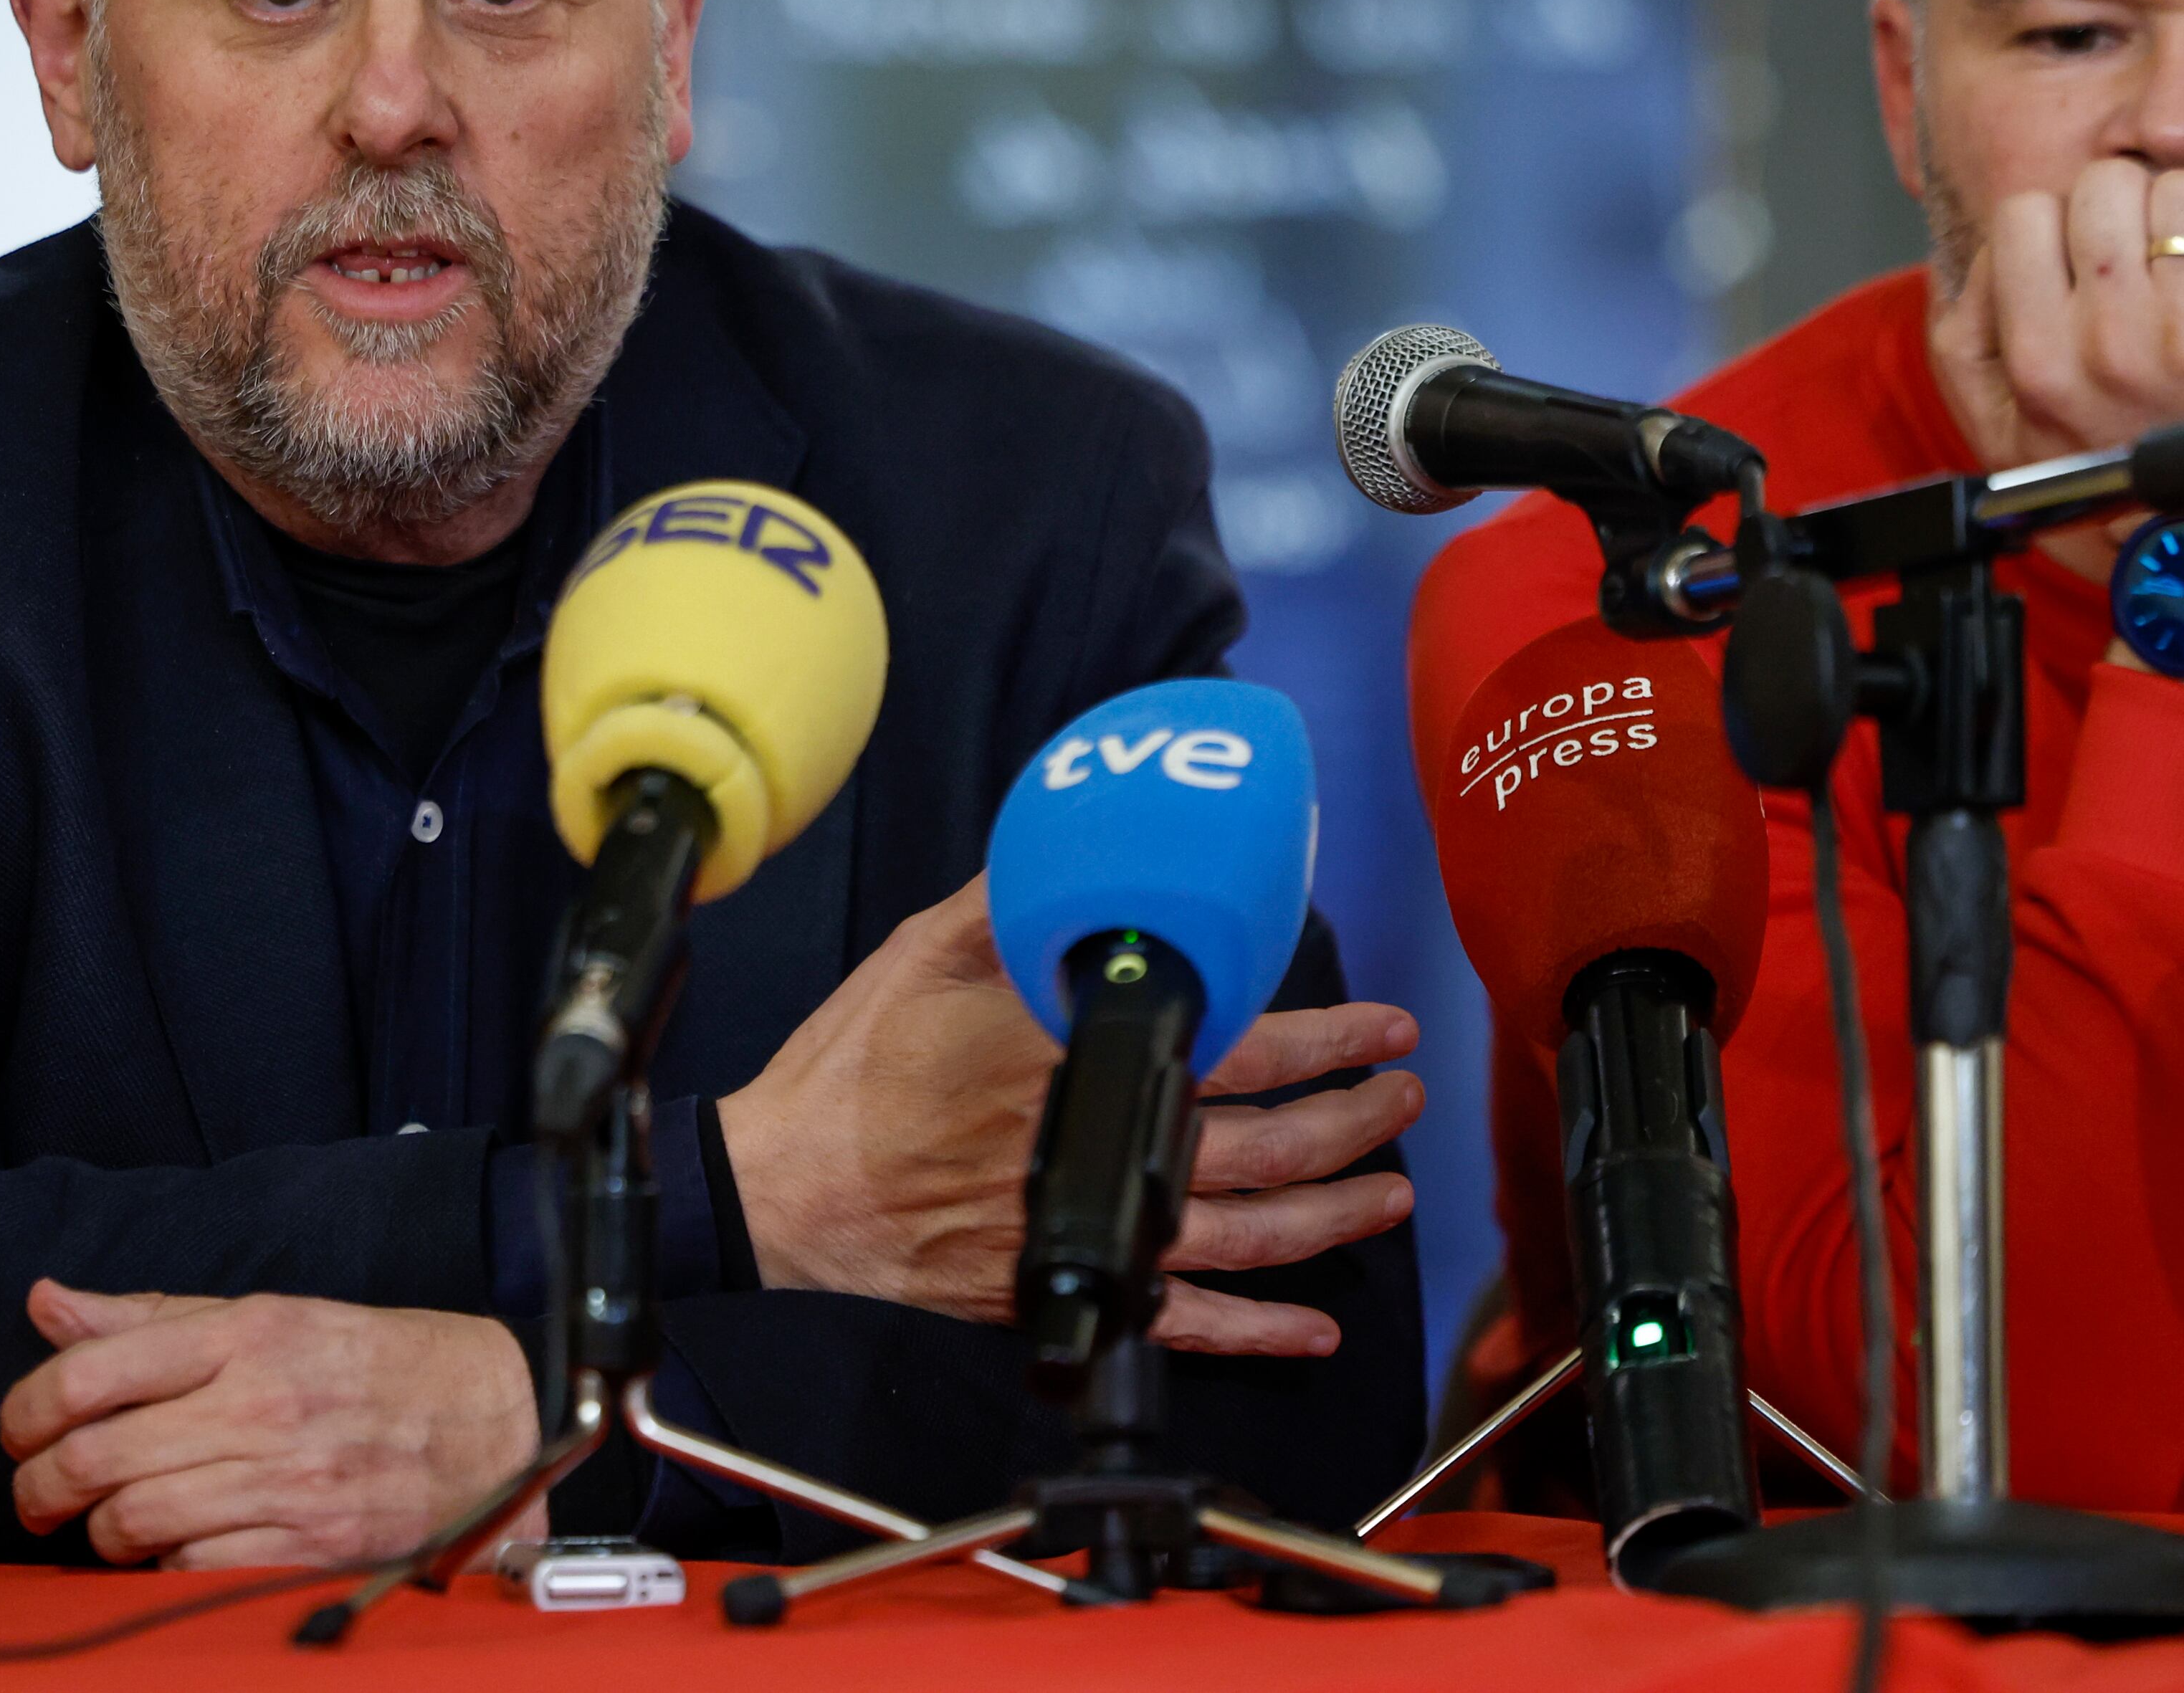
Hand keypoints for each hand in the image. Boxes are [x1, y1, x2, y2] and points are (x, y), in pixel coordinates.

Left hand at [0, 1280, 533, 1567]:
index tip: (20, 1430)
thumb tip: (47, 1302)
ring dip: (98, 1534)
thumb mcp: (270, 1316)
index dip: (28, 1409)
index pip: (94, 1370)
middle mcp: (263, 1403)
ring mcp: (287, 1479)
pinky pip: (192, 1568)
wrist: (491, 1416)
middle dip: (40, 1488)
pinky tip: (169, 1551)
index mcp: (249, 1334)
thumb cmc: (372, 1362)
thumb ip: (152, 1318)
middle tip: (37, 1497)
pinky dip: (161, 1568)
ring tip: (105, 1526)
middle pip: (98, 1456)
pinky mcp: (310, 1544)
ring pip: (134, 1520)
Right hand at [720, 880, 1422, 1356]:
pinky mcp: (1059, 1285)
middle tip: (1401, 1098)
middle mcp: (1091, 1145)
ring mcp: (1081, 1228)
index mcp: (1069, 1055)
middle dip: (1353, 1124)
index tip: (1380, 1025)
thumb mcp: (924, 952)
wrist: (782, 1191)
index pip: (1233, 1048)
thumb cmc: (849, 1068)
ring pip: (1245, 1235)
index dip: (1325, 1040)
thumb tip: (1077, 849)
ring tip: (1390, 1192)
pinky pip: (1180, 1323)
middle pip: (1262, 1147)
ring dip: (1332, 1215)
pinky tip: (1310, 1330)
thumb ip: (1012, 902)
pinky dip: (1255, 1334)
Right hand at [1930, 160, 2183, 739]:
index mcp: (2037, 360)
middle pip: (2108, 182)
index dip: (2060, 223)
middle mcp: (2107, 344)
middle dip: (2134, 209)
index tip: (2088, 262)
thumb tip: (1995, 247)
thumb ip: (1968, 336)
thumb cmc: (2122, 482)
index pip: (2026, 210)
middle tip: (2153, 264)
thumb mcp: (2005, 428)